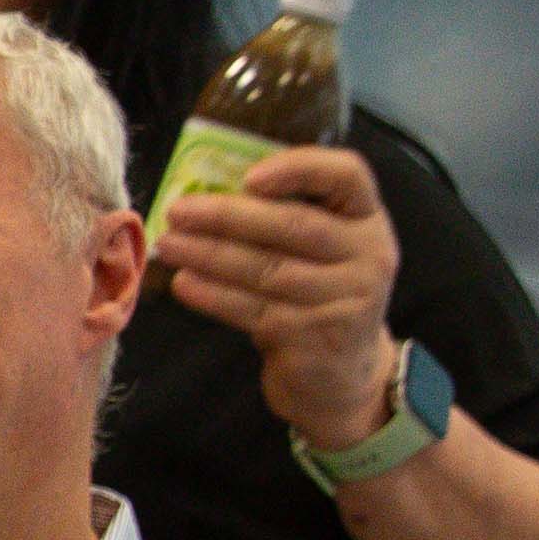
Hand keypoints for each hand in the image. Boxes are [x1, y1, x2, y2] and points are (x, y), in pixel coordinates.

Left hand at [155, 147, 403, 452]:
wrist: (341, 371)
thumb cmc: (315, 291)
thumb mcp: (320, 249)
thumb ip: (283, 215)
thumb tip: (201, 192)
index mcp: (367, 218)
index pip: (349, 175)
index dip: (300, 168)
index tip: (248, 176)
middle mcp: (368, 255)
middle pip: (296, 225)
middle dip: (229, 217)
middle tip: (177, 211)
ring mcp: (346, 299)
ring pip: (269, 269)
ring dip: (210, 254)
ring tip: (169, 245)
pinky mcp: (315, 337)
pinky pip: (255, 309)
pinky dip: (214, 295)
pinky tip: (183, 283)